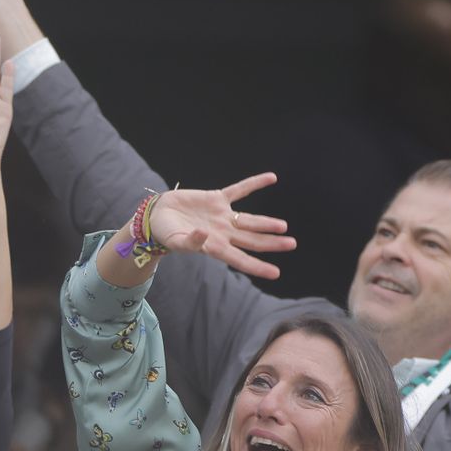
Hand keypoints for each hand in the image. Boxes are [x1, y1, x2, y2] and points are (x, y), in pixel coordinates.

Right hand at [148, 173, 296, 279]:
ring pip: (250, 220)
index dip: (258, 267)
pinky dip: (255, 183)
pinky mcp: (217, 199)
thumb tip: (204, 235)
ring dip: (267, 223)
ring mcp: (222, 216)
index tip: (276, 273)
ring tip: (284, 226)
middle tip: (292, 243)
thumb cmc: (166, 234)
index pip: (241, 260)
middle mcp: (224, 233)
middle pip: (253, 240)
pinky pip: (240, 190)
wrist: (158, 215)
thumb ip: (190, 242)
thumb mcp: (176, 242)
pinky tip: (272, 177)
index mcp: (216, 247)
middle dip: (272, 243)